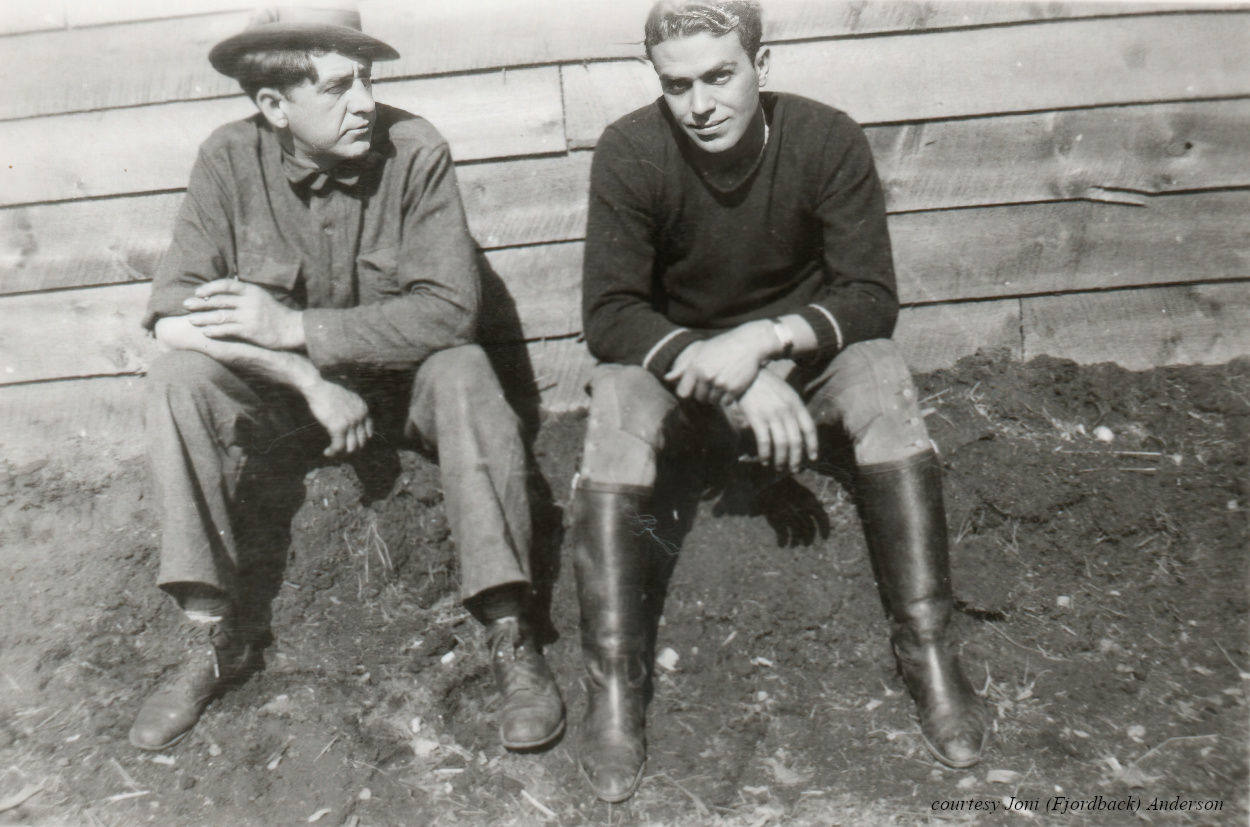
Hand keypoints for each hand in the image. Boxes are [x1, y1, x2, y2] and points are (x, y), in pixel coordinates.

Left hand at [184, 279, 304, 349]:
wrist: (291, 328)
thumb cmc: (274, 313)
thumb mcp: (261, 296)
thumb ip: (244, 293)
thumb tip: (225, 288)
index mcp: (251, 290)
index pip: (226, 284)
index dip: (210, 287)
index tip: (198, 292)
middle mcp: (249, 301)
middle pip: (219, 300)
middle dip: (200, 303)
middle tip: (186, 305)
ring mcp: (249, 316)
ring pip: (220, 316)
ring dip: (204, 318)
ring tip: (192, 320)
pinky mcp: (250, 330)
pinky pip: (228, 329)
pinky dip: (215, 331)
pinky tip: (206, 332)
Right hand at [302, 378, 372, 456]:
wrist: (318, 388)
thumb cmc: (328, 393)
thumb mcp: (348, 399)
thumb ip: (354, 411)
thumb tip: (352, 426)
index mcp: (364, 410)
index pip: (369, 432)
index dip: (360, 441)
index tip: (350, 444)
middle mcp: (360, 417)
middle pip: (362, 442)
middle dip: (351, 449)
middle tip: (341, 451)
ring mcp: (350, 423)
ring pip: (352, 448)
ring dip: (342, 454)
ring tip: (333, 453)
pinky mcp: (338, 428)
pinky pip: (338, 447)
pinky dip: (333, 452)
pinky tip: (327, 453)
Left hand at [665, 321, 776, 403]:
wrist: (748, 343)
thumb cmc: (722, 346)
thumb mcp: (700, 352)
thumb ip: (683, 368)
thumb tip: (666, 378)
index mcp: (695, 367)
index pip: (683, 392)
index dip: (689, 391)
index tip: (695, 387)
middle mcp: (706, 376)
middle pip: (699, 398)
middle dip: (704, 393)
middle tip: (713, 381)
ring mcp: (720, 383)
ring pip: (712, 401)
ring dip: (717, 395)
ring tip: (723, 381)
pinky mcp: (734, 389)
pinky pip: (726, 402)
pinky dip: (728, 397)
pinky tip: (731, 384)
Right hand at [731, 369, 817, 472]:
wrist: (746, 373)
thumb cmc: (766, 384)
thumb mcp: (786, 392)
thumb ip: (793, 408)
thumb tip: (798, 429)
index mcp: (796, 403)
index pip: (809, 428)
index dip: (812, 445)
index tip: (812, 458)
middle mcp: (786, 410)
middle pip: (796, 440)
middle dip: (796, 459)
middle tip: (794, 469)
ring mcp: (772, 414)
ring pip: (782, 444)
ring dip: (781, 459)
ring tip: (779, 467)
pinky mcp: (757, 417)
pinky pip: (764, 441)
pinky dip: (765, 454)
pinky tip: (764, 460)